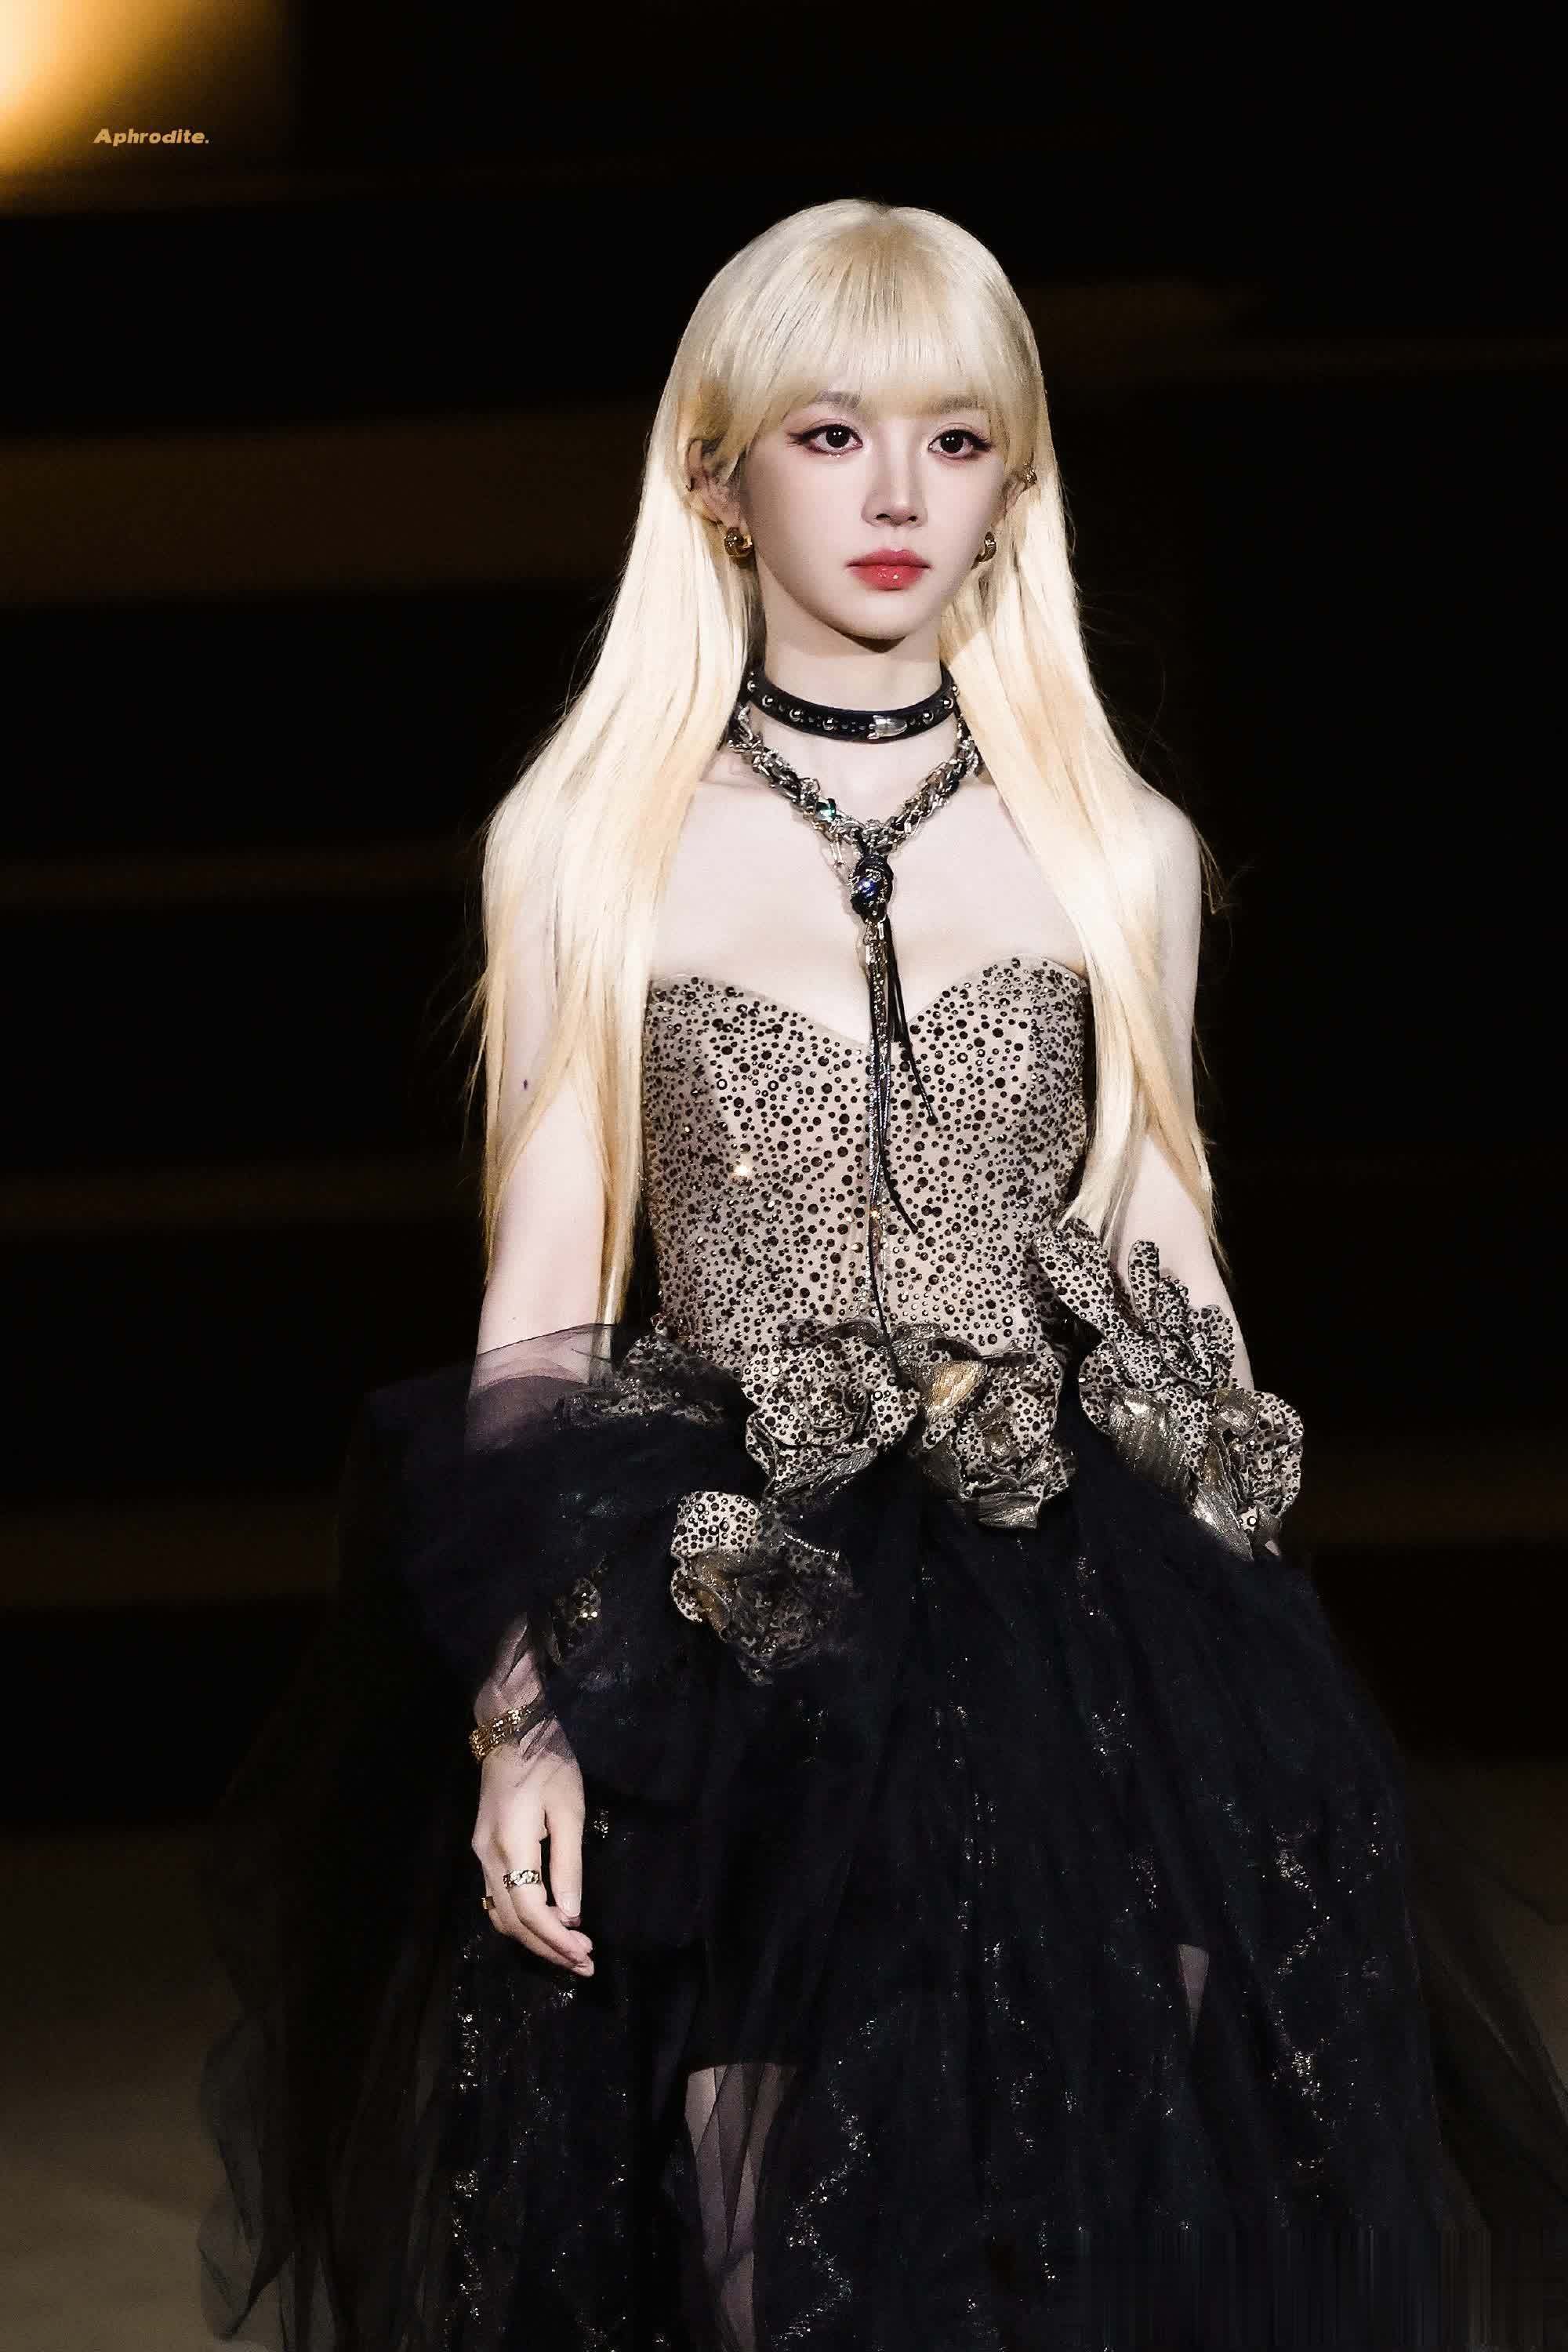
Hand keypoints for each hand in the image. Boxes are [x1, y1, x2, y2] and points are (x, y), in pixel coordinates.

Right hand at [471, 1723, 594, 1975]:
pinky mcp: (483, 1850)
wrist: (510, 1732)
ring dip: (534, 1938)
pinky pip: (498, 1898)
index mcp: (511, 1846)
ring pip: (501, 1914)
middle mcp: (487, 1858)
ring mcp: (480, 1855)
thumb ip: (569, 1863)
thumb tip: (571, 1914)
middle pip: (513, 1920)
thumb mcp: (568, 1809)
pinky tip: (547, 1924)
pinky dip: (522, 1920)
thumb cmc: (547, 1764)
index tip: (584, 1955)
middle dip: (548, 1948)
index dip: (556, 1939)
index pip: (530, 1910)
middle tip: (584, 1964)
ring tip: (570, 1951)